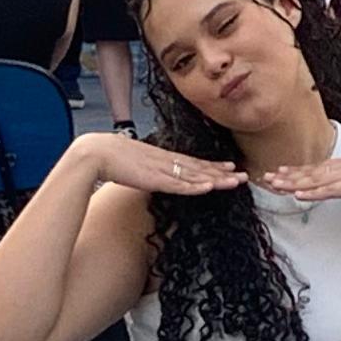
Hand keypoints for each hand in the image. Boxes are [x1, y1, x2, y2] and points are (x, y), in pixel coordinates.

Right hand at [81, 134, 249, 198]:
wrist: (96, 152)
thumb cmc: (110, 157)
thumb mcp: (135, 163)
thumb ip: (146, 169)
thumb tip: (150, 173)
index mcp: (162, 157)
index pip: (193, 162)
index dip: (212, 166)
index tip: (229, 167)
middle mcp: (166, 161)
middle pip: (200, 169)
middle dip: (222, 173)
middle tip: (244, 176)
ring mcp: (161, 170)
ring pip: (195, 176)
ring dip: (216, 180)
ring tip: (235, 182)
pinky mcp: (153, 179)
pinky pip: (178, 185)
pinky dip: (193, 186)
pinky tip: (208, 188)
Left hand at [259, 133, 340, 203]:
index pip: (317, 168)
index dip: (298, 171)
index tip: (281, 171)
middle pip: (309, 174)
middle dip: (287, 176)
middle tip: (265, 177)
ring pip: (313, 182)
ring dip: (292, 184)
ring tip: (273, 184)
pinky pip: (327, 192)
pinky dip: (311, 193)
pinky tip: (297, 195)